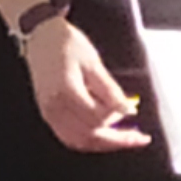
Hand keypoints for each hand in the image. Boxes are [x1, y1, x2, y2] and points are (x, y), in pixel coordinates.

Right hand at [23, 15, 148, 153]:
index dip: (117, 115)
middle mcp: (54, 107)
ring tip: (124, 139)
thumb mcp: (93, 62)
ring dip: (104, 144)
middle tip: (139, 138)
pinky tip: (103, 136)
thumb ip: (110, 90)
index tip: (130, 108)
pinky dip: (89, 140)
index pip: (97, 116)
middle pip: (89, 135)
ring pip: (79, 141)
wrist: (41, 37)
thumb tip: (127, 109)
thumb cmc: (66, 44)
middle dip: (117, 140)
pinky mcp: (48, 115)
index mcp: (66, 91)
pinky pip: (69, 137)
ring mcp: (49, 113)